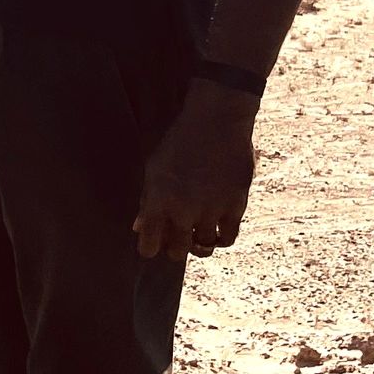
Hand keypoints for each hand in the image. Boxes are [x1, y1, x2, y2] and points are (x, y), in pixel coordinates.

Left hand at [134, 84, 257, 261]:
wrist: (216, 121)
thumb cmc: (179, 141)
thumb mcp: (153, 167)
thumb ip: (146, 201)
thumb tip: (138, 228)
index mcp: (157, 201)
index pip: (148, 247)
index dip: (150, 248)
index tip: (154, 242)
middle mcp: (182, 211)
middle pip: (177, 252)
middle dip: (175, 247)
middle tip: (178, 237)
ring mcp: (210, 210)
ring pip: (203, 248)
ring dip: (199, 243)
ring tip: (197, 232)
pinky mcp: (235, 206)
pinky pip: (228, 239)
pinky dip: (221, 239)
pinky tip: (217, 230)